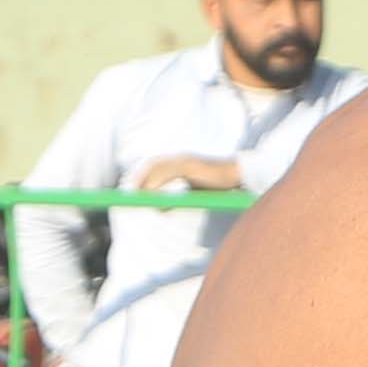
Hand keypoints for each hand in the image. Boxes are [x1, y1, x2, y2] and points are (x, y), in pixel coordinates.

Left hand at [127, 152, 242, 194]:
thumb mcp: (192, 193)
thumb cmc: (217, 185)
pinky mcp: (189, 165)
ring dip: (145, 183)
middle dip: (139, 179)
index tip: (132, 192)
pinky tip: (152, 195)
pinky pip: (168, 173)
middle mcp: (179, 158)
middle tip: (130, 196)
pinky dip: (157, 183)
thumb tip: (160, 208)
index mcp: (179, 163)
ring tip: (139, 198)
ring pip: (157, 169)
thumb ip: (176, 198)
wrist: (237, 175)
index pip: (154, 167)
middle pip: (151, 166)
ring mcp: (184, 160)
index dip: (141, 177)